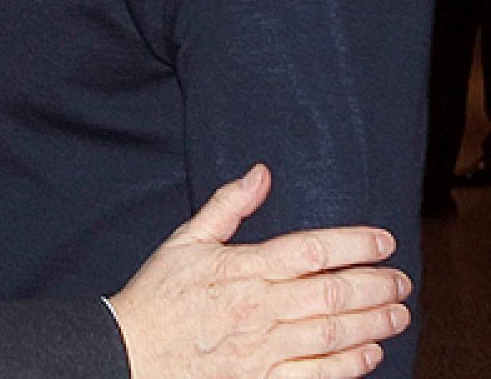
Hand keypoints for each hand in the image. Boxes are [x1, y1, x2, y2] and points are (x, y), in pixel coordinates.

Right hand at [108, 164, 409, 378]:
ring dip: (373, 323)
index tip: (383, 241)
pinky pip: (318, 375)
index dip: (353, 244)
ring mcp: (263, 348)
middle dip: (375, 286)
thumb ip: (228, 206)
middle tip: (401, 281)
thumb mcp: (185, 240)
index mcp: (240, 269)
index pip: (309, 250)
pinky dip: (350, 364)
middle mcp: (257, 308)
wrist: (131, 351)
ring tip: (398, 313)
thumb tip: (261, 173)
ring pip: (333, 334)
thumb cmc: (158, 295)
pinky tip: (369, 352)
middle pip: (331, 294)